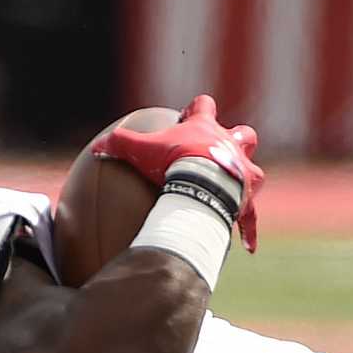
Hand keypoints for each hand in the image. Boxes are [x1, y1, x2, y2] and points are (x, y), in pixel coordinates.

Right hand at [96, 94, 265, 250]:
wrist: (201, 185)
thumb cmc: (172, 164)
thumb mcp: (139, 149)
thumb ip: (118, 144)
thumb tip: (96, 148)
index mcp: (205, 129)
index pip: (204, 105)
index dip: (197, 108)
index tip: (187, 116)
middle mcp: (230, 147)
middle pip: (244, 133)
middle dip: (237, 138)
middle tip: (222, 149)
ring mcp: (242, 173)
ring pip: (255, 170)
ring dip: (248, 178)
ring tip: (238, 190)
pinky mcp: (246, 199)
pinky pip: (250, 216)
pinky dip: (249, 229)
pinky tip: (249, 247)